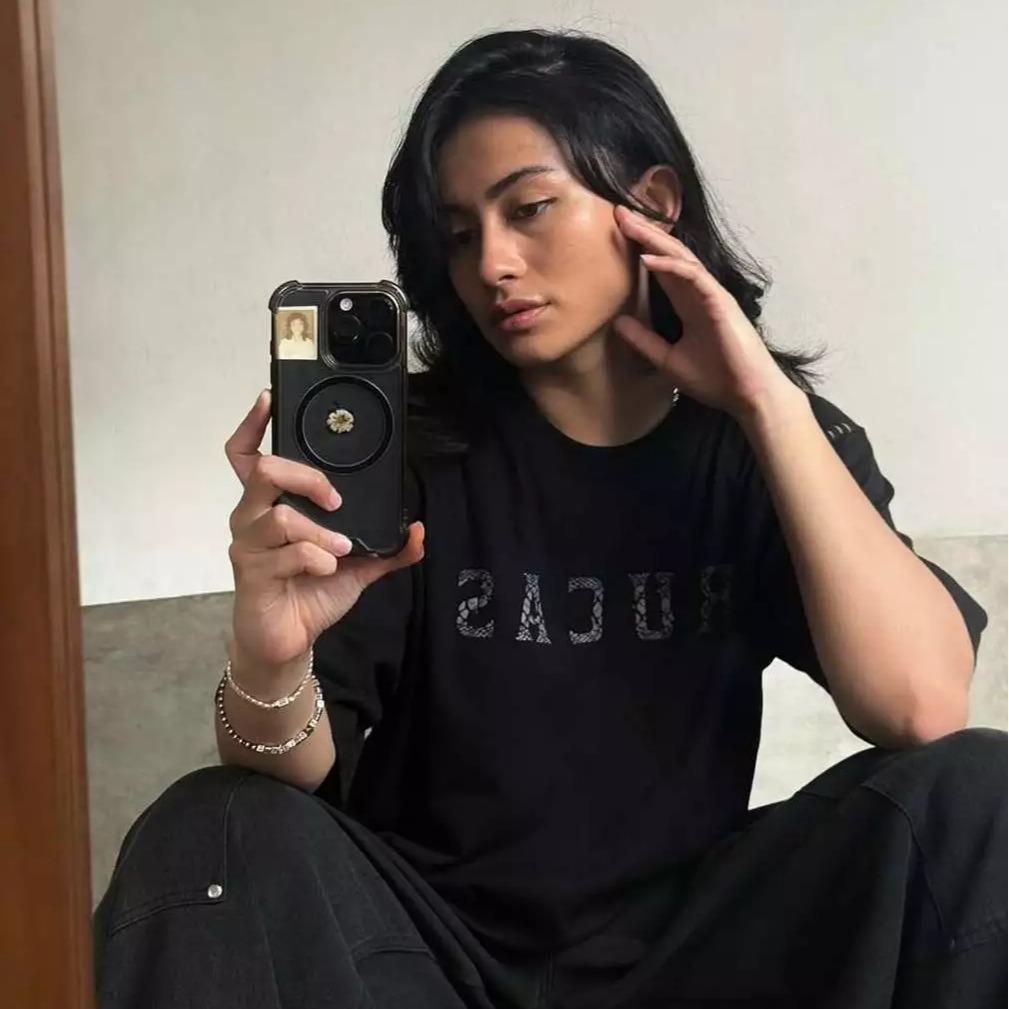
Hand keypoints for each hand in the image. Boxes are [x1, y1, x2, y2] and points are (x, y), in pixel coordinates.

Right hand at [224, 389, 424, 671]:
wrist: (289, 642)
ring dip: (321, 533)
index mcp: (270, 505)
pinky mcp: (251, 574)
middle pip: (264, 471)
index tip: (269, 399)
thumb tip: (418, 530)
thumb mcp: (358, 566)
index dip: (253, 425)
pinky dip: (317, 558)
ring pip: (280, 517)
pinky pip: (286, 555)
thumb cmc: (313, 592)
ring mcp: (248, 544)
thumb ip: (387, 547)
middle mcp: (252, 517)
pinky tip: (328, 569)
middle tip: (337, 500)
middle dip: (308, 478)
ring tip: (341, 550)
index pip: (246, 455)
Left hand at [612, 204, 798, 418]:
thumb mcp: (667, 360)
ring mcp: (712, 294)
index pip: (661, 270)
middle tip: (618, 212)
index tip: (616, 233)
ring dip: (654, 238)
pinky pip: (692, 276)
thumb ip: (644, 341)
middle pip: (669, 255)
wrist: (747, 396)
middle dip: (644, 233)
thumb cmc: (715, 379)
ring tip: (629, 223)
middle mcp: (700, 293)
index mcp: (689, 305)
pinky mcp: (720, 301)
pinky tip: (648, 258)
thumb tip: (616, 323)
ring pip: (680, 257)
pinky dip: (670, 265)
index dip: (640, 250)